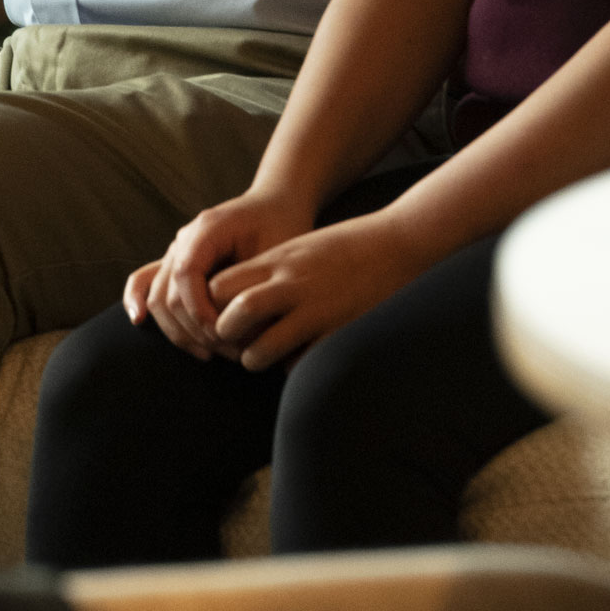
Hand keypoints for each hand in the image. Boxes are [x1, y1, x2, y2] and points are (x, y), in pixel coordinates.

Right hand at [125, 188, 316, 359]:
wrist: (277, 206)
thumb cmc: (281, 228)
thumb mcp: (275, 252)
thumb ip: (252, 284)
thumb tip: (239, 327)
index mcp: (207, 229)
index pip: (186, 274)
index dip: (199, 311)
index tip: (224, 335)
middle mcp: (184, 239)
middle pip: (168, 292)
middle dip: (194, 329)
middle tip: (228, 352)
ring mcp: (176, 250)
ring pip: (157, 296)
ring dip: (179, 330)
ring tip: (210, 352)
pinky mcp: (176, 263)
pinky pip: (146, 279)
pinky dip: (137, 299)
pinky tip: (138, 321)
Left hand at [203, 212, 431, 370]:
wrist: (397, 243)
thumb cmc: (346, 246)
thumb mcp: (299, 247)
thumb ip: (269, 268)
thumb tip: (233, 295)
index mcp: (277, 260)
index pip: (220, 285)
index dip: (211, 305)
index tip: (216, 313)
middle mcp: (289, 285)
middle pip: (232, 318)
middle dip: (224, 337)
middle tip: (232, 342)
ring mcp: (313, 311)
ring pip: (259, 350)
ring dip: (253, 359)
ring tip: (259, 356)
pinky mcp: (336, 333)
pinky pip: (298, 365)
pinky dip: (291, 368)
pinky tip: (296, 359)